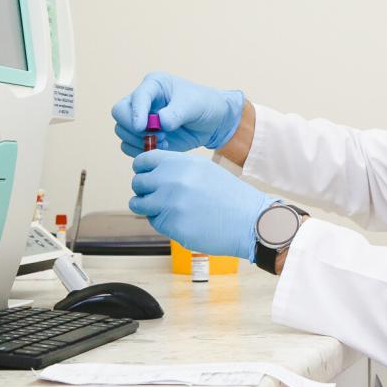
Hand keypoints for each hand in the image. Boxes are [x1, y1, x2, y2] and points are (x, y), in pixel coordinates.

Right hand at [111, 72, 244, 156]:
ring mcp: (140, 119)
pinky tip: (160, 148)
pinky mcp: (143, 136)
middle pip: (120, 113)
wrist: (213, 121)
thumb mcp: (195, 104)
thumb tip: (160, 123)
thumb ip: (177, 112)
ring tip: (163, 142)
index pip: (136, 97)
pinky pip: (128, 146)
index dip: (136, 113)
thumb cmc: (204, 105)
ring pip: (121, 131)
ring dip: (138, 141)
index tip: (142, 128)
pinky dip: (140, 151)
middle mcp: (142, 100)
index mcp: (153, 85)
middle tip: (155, 135)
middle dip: (133, 128)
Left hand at [129, 150, 275, 260]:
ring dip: (148, 207)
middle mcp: (173, 180)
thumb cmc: (229, 196)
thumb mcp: (204, 170)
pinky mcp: (172, 225)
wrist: (249, 220)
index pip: (143, 160)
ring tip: (166, 209)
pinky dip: (162, 222)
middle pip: (138, 182)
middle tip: (157, 196)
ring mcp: (171, 203)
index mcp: (181, 163)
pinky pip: (154, 222)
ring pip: (139, 204)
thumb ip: (177, 168)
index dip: (142, 169)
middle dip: (144, 190)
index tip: (146, 175)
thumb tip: (151, 172)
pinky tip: (180, 221)